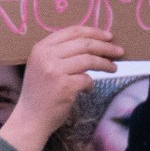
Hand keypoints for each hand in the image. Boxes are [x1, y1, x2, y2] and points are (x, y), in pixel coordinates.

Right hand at [0, 25, 122, 150]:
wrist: (30, 119)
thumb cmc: (39, 92)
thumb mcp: (42, 65)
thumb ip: (59, 53)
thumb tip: (92, 43)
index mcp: (41, 47)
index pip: (72, 31)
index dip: (93, 32)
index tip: (108, 37)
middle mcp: (46, 56)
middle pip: (84, 44)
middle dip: (105, 47)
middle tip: (119, 51)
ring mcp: (55, 71)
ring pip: (89, 60)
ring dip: (105, 64)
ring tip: (114, 68)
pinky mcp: (64, 86)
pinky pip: (87, 79)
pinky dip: (91, 84)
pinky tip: (88, 89)